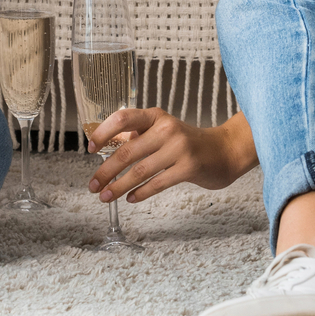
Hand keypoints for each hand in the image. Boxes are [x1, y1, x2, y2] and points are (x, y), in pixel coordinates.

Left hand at [87, 109, 257, 203]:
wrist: (224, 151)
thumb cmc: (187, 143)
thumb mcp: (162, 130)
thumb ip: (137, 135)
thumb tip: (105, 145)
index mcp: (156, 116)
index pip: (123, 118)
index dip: (103, 132)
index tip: (90, 148)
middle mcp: (167, 129)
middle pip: (127, 151)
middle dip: (105, 171)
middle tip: (92, 185)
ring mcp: (179, 148)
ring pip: (140, 171)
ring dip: (119, 186)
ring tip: (105, 197)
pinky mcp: (188, 168)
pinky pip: (157, 183)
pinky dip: (140, 193)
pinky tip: (130, 199)